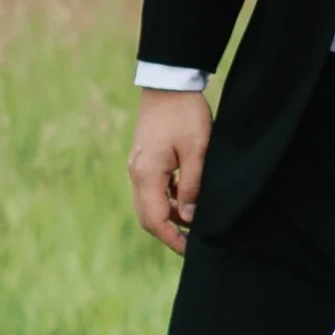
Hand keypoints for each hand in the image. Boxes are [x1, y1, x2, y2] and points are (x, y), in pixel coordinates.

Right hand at [129, 89, 213, 253]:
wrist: (169, 83)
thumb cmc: (185, 113)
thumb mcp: (197, 150)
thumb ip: (192, 186)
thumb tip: (190, 218)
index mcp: (147, 174)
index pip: (155, 220)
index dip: (173, 240)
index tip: (192, 252)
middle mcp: (137, 173)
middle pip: (148, 217)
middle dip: (169, 234)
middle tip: (193, 245)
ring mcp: (139, 166)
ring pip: (150, 204)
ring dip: (169, 217)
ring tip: (195, 224)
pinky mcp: (145, 160)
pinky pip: (153, 190)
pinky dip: (168, 201)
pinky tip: (187, 200)